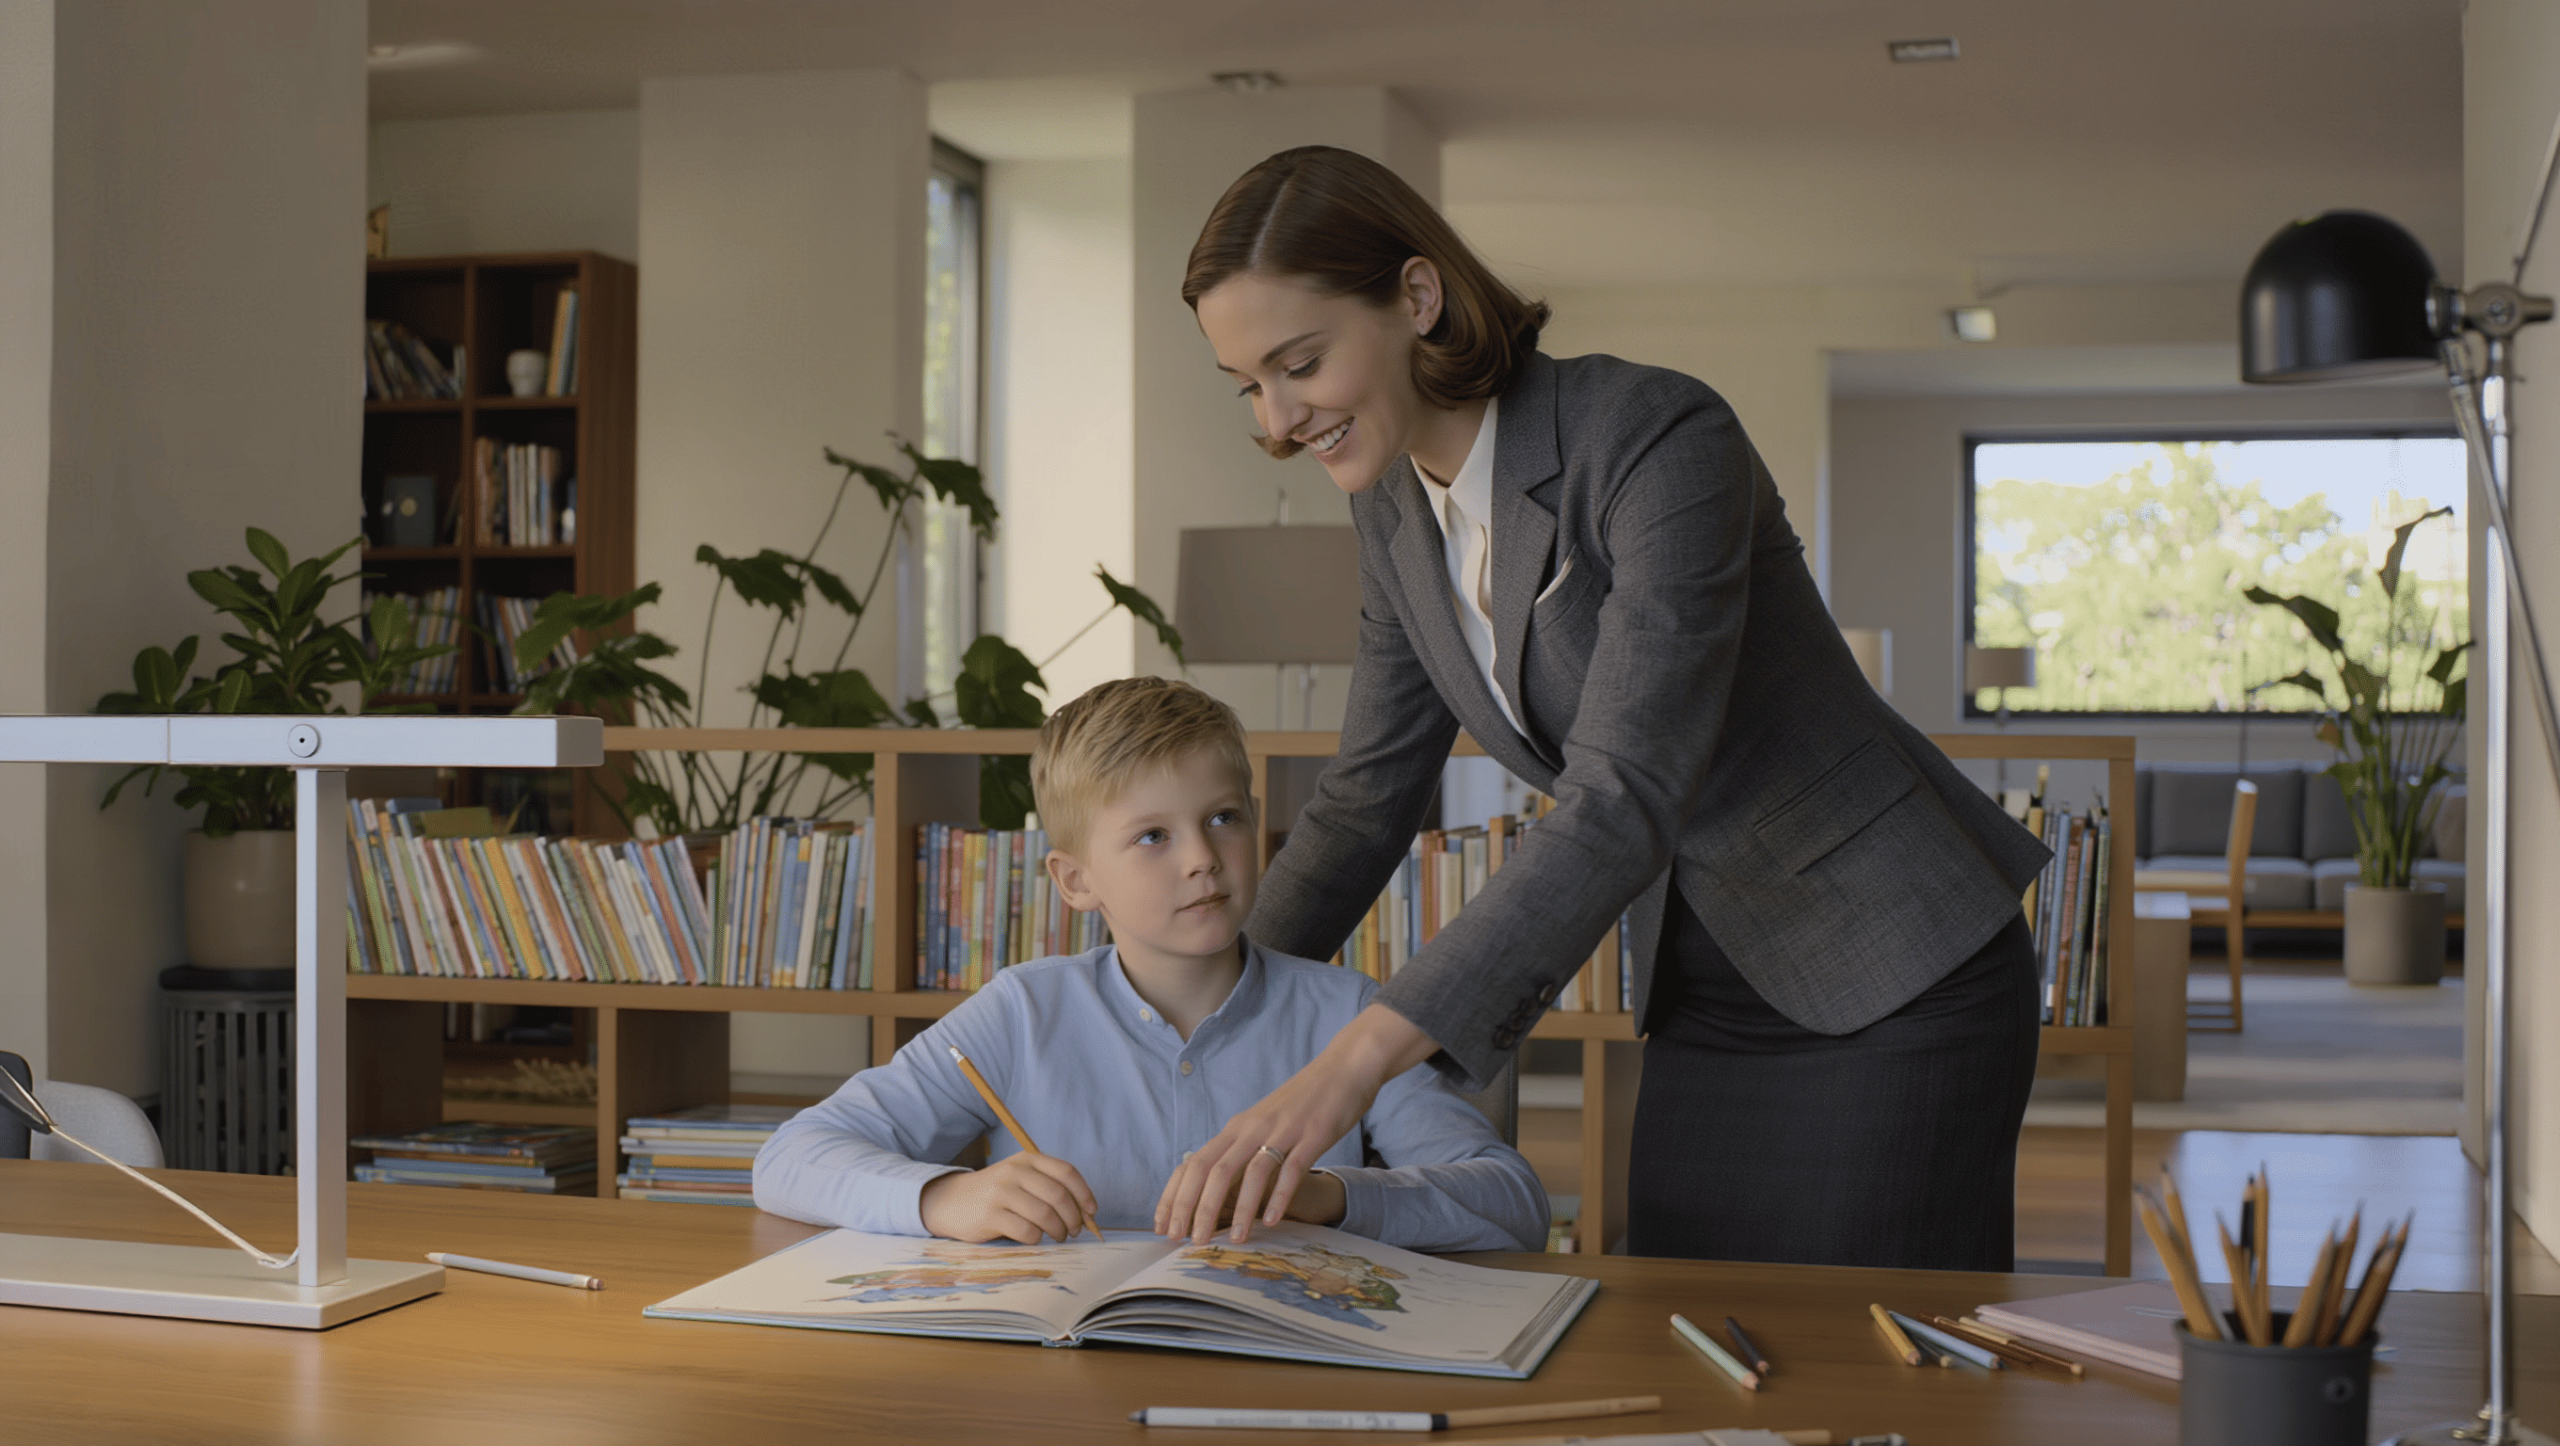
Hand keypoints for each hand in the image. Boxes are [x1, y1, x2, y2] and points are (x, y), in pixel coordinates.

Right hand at [918, 1152, 1101, 1244]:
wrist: (951, 1200)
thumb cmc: (996, 1194)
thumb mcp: (1020, 1179)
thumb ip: (1048, 1188)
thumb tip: (1086, 1213)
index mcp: (1027, 1159)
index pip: (1066, 1172)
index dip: (1084, 1193)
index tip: (1092, 1212)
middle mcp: (1015, 1171)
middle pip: (1058, 1195)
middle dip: (1074, 1217)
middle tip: (1075, 1231)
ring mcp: (1001, 1192)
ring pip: (1044, 1214)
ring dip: (1058, 1231)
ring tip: (1059, 1237)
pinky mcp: (990, 1214)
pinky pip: (1026, 1230)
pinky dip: (1037, 1239)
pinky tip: (1035, 1239)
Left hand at [1154, 1003, 1437, 1244]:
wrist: (1343, 1068)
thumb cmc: (1302, 1103)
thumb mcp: (1262, 1126)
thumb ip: (1242, 1152)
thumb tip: (1216, 1189)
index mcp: (1236, 1129)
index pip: (1193, 1164)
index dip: (1175, 1196)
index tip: (1163, 1227)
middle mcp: (1252, 1128)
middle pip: (1214, 1170)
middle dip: (1197, 1207)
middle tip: (1190, 1241)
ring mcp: (1282, 1131)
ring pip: (1251, 1171)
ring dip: (1240, 1207)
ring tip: (1235, 1239)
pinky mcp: (1312, 1135)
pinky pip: (1292, 1168)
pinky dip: (1280, 1194)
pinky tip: (1272, 1220)